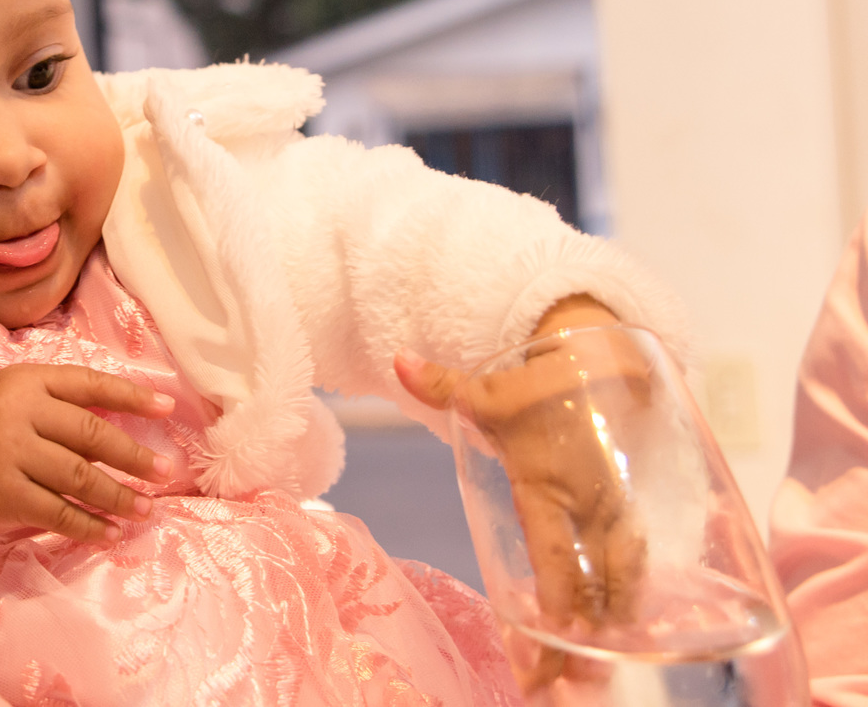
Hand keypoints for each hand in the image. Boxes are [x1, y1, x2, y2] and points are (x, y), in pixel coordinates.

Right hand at [0, 363, 174, 583]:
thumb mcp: (17, 405)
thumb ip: (63, 409)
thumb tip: (131, 431)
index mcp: (25, 380)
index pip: (88, 384)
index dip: (131, 396)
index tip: (167, 408)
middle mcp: (15, 411)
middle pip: (91, 433)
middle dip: (134, 456)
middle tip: (166, 472)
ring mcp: (6, 452)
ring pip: (80, 476)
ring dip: (120, 496)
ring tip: (147, 508)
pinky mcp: (1, 494)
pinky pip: (59, 512)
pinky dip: (91, 525)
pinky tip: (112, 532)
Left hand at [396, 296, 648, 689]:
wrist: (605, 362)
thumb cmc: (536, 386)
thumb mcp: (489, 389)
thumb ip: (442, 385)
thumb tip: (399, 361)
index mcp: (548, 484)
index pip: (554, 554)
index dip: (557, 604)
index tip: (551, 648)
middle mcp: (587, 505)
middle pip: (593, 584)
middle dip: (584, 641)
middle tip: (571, 689)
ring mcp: (614, 511)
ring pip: (623, 581)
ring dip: (613, 632)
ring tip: (596, 682)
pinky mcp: (628, 513)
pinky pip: (634, 565)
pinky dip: (629, 605)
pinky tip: (624, 641)